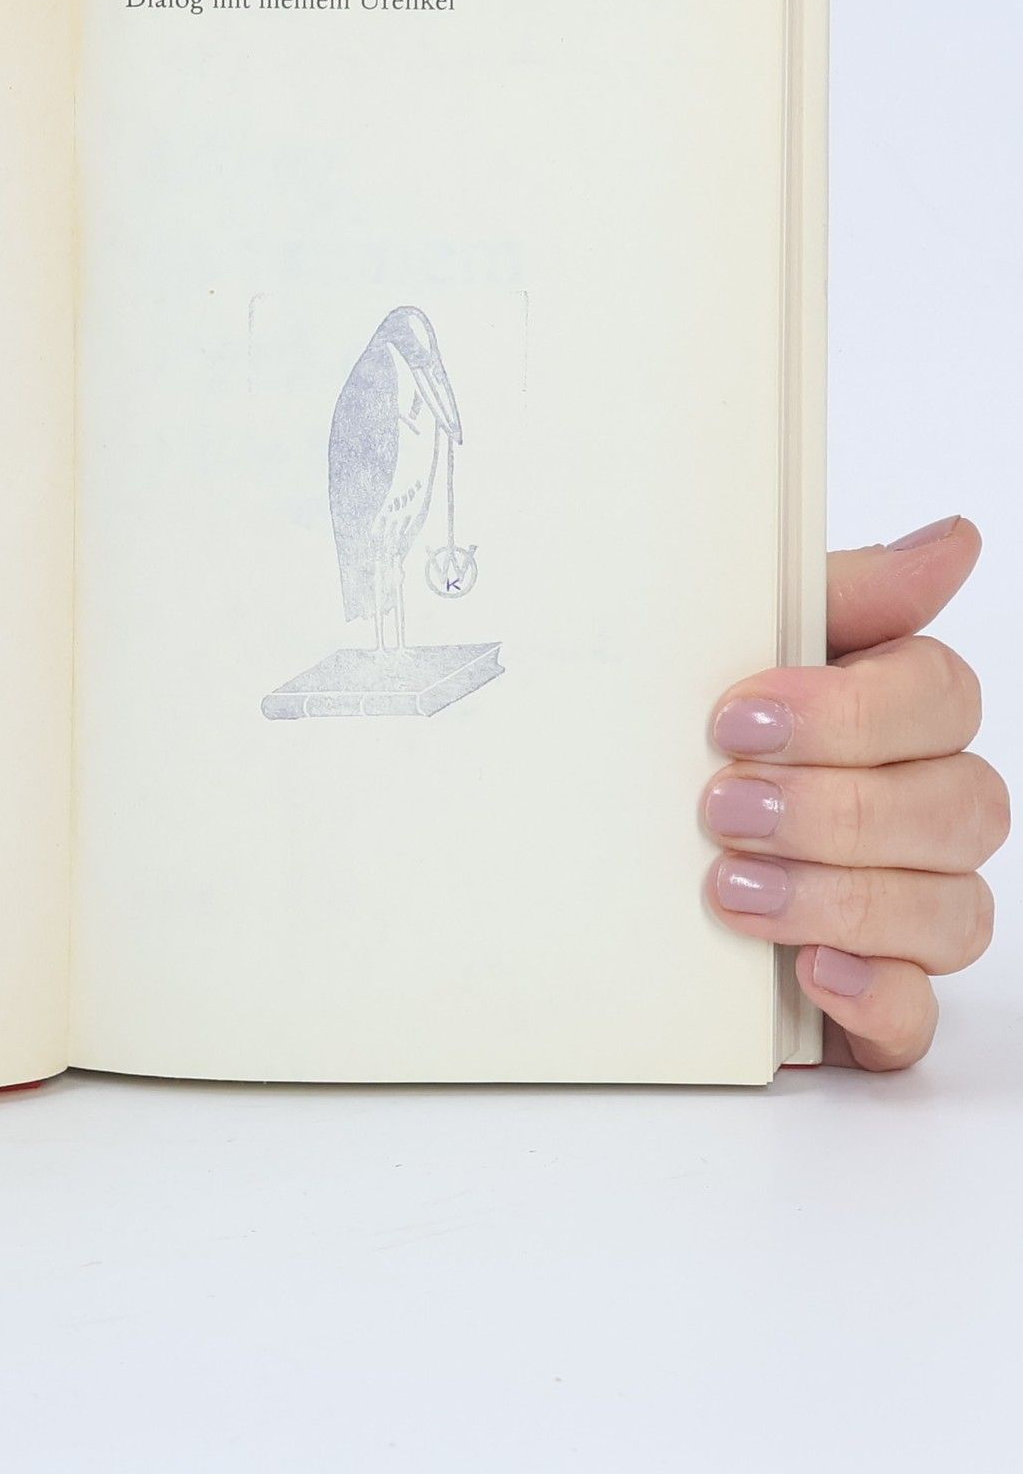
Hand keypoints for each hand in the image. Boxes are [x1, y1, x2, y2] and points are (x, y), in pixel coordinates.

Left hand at [703, 517, 1004, 1068]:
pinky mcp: (873, 998)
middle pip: (961, 806)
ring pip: (951, 911)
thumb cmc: (688, 734)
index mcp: (894, 716)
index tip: (739, 715)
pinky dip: (874, 998)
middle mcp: (921, 811)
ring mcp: (907, 908)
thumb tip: (951, 539)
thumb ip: (840, 595)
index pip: (943, 696)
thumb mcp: (730, 648)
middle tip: (720, 805)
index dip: (852, 709)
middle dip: (835, 807)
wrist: (594, 850)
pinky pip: (919, 1017)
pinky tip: (811, 974)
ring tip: (728, 887)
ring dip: (840, 897)